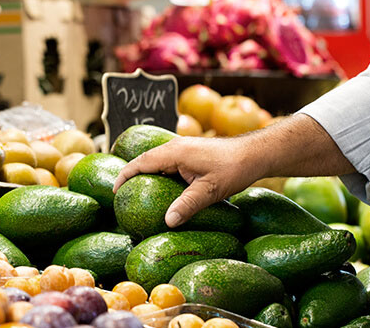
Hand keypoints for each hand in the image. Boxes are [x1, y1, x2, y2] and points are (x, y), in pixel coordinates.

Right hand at [112, 114, 355, 228]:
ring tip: (137, 192)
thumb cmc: (234, 169)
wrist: (255, 154)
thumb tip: (167, 222)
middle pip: (145, 159)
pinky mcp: (191, 153)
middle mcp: (176, 147)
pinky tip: (162, 188)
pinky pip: (167, 161)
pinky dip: (158, 172)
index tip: (115, 190)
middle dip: (131, 174)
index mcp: (175, 153)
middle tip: (122, 194)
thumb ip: (188, 205)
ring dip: (145, 172)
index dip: (125, 175)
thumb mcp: (210, 190)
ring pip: (156, 159)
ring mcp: (184, 148)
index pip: (141, 162)